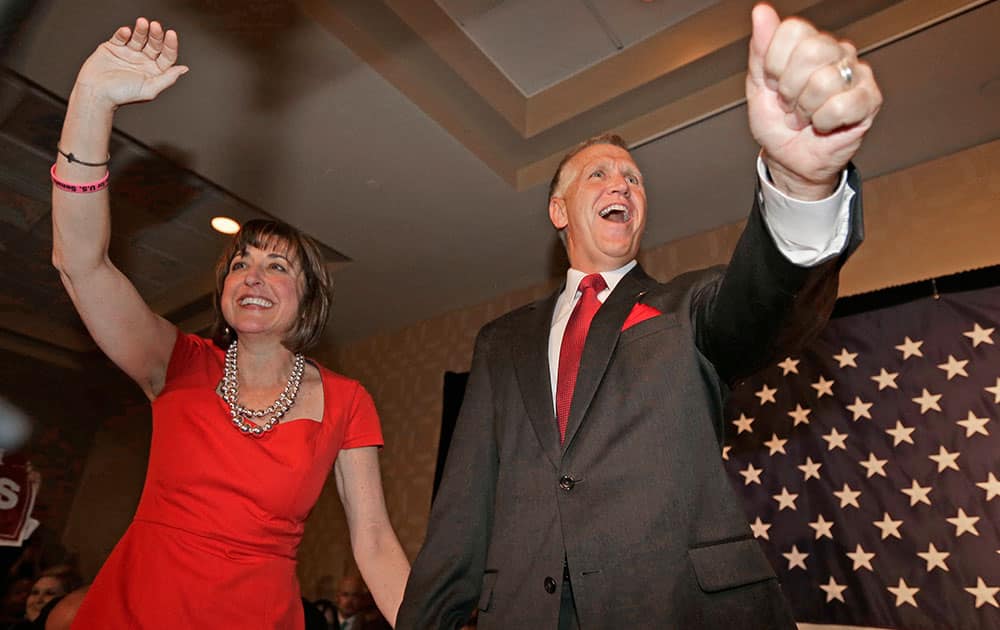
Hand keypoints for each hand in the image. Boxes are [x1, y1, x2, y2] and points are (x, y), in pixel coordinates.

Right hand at [74, 17, 188, 109]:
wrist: (95, 93)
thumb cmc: (122, 95)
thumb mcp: (149, 89)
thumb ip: (168, 78)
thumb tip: (184, 69)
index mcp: (154, 71)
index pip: (167, 55)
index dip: (170, 45)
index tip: (171, 34)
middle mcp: (143, 61)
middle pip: (154, 44)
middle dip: (156, 34)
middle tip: (155, 26)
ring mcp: (128, 53)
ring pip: (139, 37)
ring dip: (141, 30)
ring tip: (142, 23)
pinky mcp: (113, 47)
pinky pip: (121, 37)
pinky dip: (124, 33)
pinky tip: (126, 32)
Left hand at [746, 4, 881, 199]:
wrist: (791, 160)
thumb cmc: (777, 124)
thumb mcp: (758, 87)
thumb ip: (761, 50)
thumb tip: (762, 12)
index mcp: (807, 44)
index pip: (792, 30)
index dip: (774, 64)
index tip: (773, 84)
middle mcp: (835, 52)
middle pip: (811, 51)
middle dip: (790, 88)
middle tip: (789, 104)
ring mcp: (855, 73)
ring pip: (825, 80)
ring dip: (806, 109)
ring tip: (805, 116)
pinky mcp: (870, 98)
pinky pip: (842, 104)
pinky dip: (824, 121)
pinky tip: (823, 124)